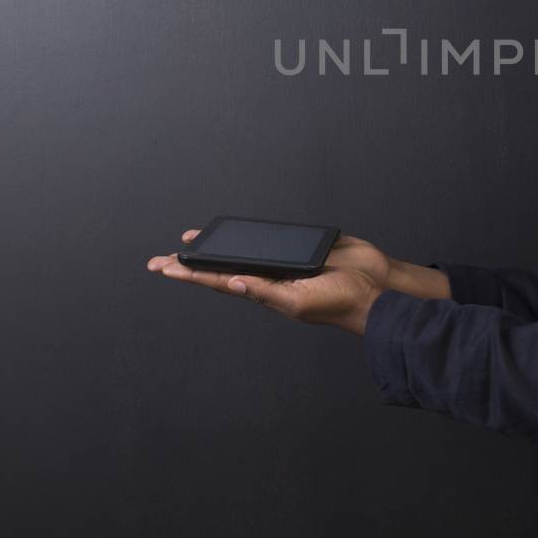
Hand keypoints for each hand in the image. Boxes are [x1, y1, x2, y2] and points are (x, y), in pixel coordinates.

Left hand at [145, 228, 384, 335]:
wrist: (374, 288)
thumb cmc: (340, 303)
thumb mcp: (298, 300)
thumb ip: (266, 291)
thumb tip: (232, 281)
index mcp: (265, 291)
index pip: (219, 281)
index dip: (191, 274)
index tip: (164, 267)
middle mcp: (270, 277)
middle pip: (224, 266)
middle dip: (193, 263)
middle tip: (163, 259)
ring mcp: (284, 261)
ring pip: (243, 252)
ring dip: (216, 247)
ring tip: (192, 243)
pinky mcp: (301, 246)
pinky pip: (271, 239)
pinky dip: (250, 236)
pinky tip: (238, 234)